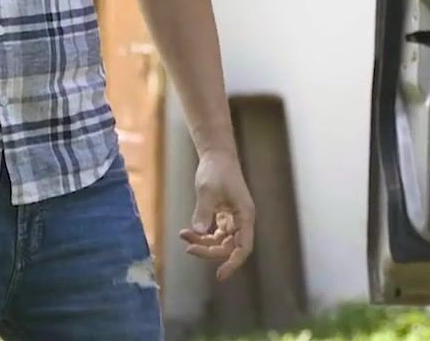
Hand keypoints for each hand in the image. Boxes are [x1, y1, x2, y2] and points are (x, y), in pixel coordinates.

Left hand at [180, 149, 254, 280]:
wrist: (215, 154)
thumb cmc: (216, 170)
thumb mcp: (207, 190)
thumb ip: (204, 212)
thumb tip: (199, 233)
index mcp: (245, 215)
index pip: (243, 247)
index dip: (233, 263)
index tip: (220, 275)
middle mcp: (242, 220)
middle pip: (229, 247)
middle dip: (209, 251)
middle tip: (188, 248)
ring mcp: (233, 218)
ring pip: (220, 242)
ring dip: (203, 243)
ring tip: (183, 236)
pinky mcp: (224, 215)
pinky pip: (215, 233)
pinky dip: (202, 235)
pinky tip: (187, 232)